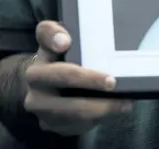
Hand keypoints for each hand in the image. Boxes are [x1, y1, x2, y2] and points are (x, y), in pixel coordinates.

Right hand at [23, 21, 132, 135]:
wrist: (45, 88)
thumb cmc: (64, 62)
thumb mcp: (66, 44)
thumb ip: (67, 34)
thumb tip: (65, 39)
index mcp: (42, 52)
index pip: (44, 36)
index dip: (54, 39)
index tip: (66, 43)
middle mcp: (34, 80)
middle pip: (63, 76)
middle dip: (89, 80)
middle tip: (113, 83)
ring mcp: (40, 105)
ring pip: (70, 109)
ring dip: (100, 108)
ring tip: (124, 104)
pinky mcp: (50, 123)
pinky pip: (74, 124)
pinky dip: (97, 119)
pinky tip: (113, 112)